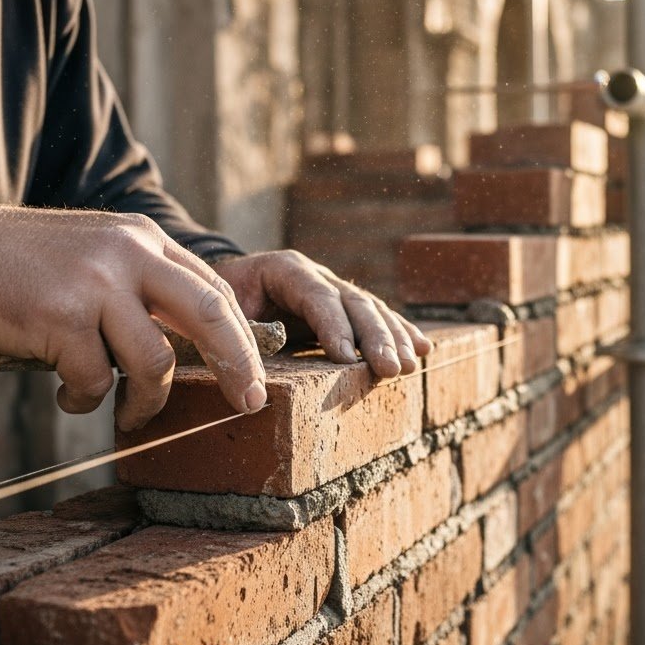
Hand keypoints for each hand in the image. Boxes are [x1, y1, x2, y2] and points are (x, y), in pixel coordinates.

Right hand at [0, 198, 264, 430]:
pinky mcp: (61, 317)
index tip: (255, 377)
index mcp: (144, 239)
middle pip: (210, 315)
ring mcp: (95, 284)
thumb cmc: (28, 267)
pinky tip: (67, 392)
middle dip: (238, 365)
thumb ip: (144, 287)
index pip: (215, 290)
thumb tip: (191, 347)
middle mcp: (128, 254)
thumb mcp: (99, 255)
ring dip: (145, 402)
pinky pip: (94, 380)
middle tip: (250, 404)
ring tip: (126, 415)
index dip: (242, 338)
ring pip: (154, 361)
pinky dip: (85, 399)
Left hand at [212, 250, 431, 377]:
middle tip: (390, 368)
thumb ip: (243, 337)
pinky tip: (424, 349)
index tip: (347, 359)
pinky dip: (401, 333)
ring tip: (409, 366)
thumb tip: (257, 374)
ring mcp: (334, 290)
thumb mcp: (221, 314)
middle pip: (354, 303)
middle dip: (375, 337)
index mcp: (285, 270)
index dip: (334, 327)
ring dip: (394, 339)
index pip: (316, 297)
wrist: (225, 285)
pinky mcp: (344, 310)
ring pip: (372, 311)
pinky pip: (376, 319)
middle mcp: (317, 276)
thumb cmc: (219, 304)